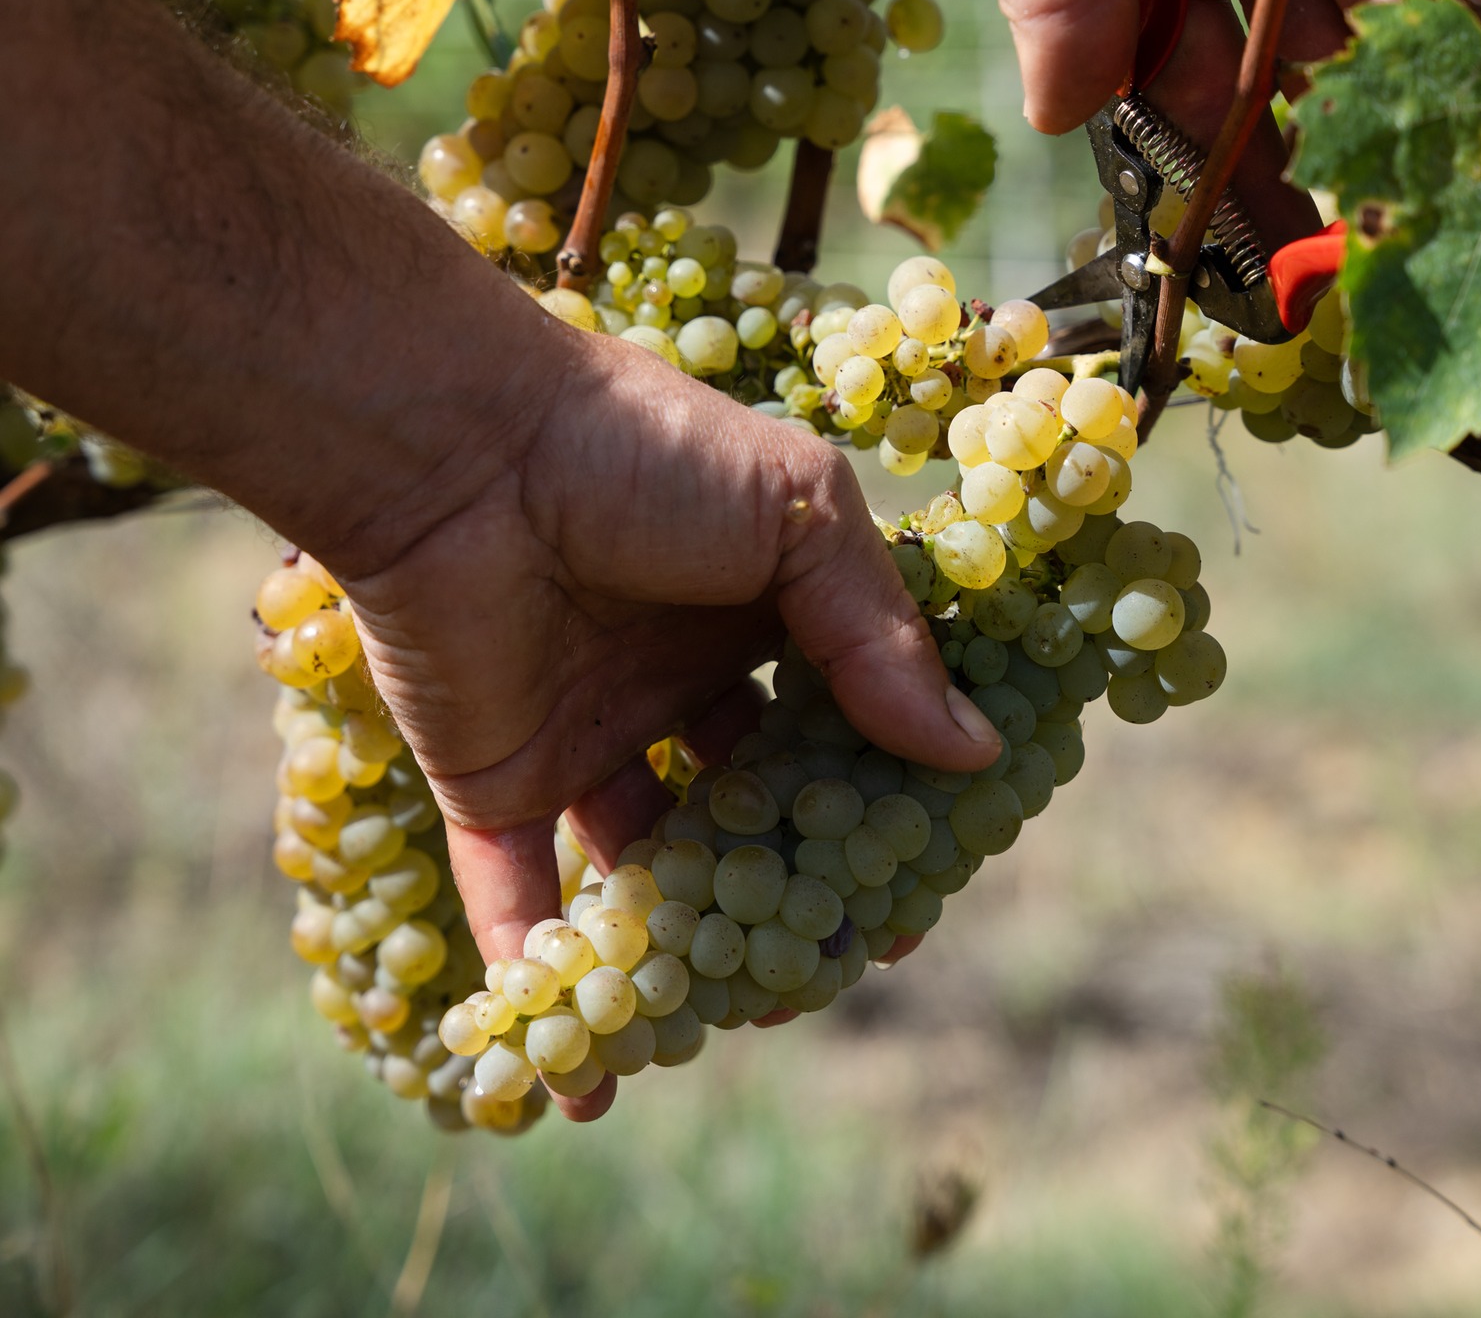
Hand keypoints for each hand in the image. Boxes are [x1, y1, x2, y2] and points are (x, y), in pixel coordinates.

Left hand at [334, 318, 1000, 1120]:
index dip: (884, 803)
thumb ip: (878, 634)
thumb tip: (973, 754)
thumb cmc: (642, 452)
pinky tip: (585, 1074)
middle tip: (826, 974)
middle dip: (792, 892)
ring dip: (684, 949)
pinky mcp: (495, 778)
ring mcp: (587, 733)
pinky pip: (520, 898)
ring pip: (650, 869)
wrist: (462, 450)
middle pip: (754, 810)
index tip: (920, 888)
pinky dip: (548, 981)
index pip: (841, 724)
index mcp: (756, 610)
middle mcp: (676, 679)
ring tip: (727, 1026)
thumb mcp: (797, 512)